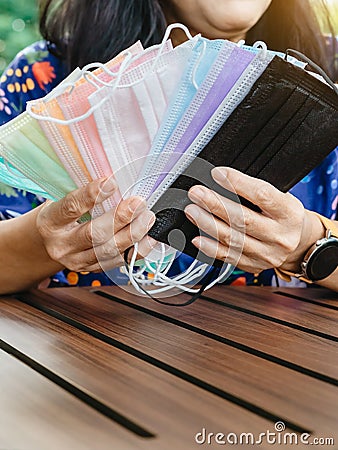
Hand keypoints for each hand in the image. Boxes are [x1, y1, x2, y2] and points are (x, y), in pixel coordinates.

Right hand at [36, 177, 155, 271]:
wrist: (50, 242)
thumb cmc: (60, 216)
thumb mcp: (61, 199)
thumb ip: (83, 193)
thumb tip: (113, 179)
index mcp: (50, 223)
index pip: (71, 208)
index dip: (91, 195)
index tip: (111, 183)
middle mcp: (61, 245)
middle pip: (93, 234)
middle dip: (120, 218)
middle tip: (138, 203)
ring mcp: (77, 261)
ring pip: (109, 251)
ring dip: (133, 234)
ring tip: (148, 218)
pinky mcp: (92, 269)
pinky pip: (119, 262)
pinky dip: (137, 250)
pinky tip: (149, 237)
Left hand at [184, 167, 324, 272]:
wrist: (298, 243)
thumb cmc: (283, 215)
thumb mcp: (281, 198)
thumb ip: (255, 192)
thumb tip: (221, 181)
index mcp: (289, 213)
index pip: (262, 195)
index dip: (237, 183)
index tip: (218, 174)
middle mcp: (280, 236)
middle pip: (242, 219)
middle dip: (215, 204)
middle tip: (197, 193)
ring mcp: (267, 254)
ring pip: (232, 239)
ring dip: (207, 224)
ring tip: (192, 211)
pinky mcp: (254, 265)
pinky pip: (228, 257)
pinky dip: (210, 247)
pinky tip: (198, 237)